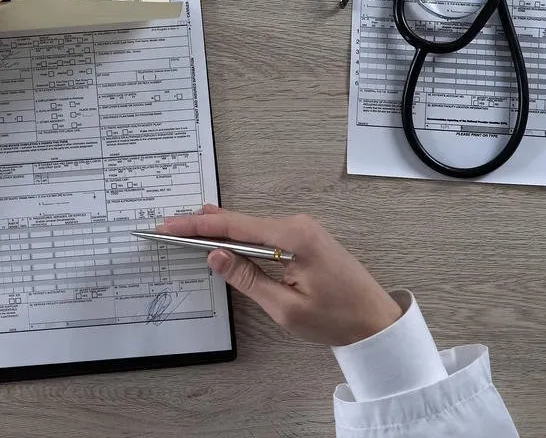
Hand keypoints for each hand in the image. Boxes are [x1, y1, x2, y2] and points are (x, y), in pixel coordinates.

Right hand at [158, 204, 401, 346]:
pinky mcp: (305, 238)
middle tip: (167, 226)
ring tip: (185, 227)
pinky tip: (221, 233)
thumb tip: (214, 255)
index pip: (234, 226)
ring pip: (250, 226)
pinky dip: (238, 235)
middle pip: (239, 221)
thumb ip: (247, 278)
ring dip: (219, 229)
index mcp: (293, 237)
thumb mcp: (286, 307)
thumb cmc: (337, 320)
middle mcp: (297, 224)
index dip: (197, 227)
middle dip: (202, 224)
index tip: (168, 225)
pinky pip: (264, 233)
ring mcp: (303, 229)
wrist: (378, 323)